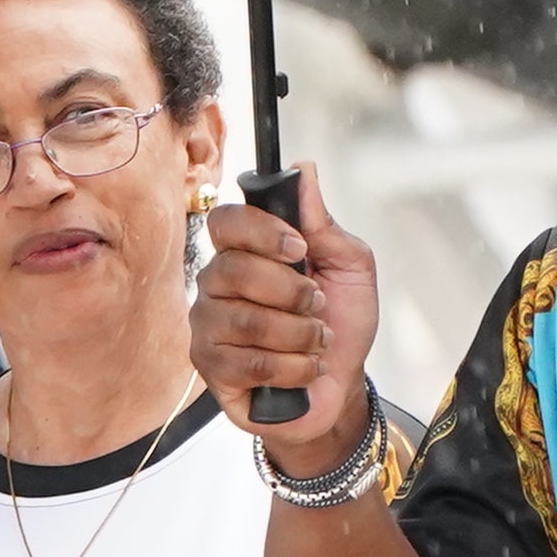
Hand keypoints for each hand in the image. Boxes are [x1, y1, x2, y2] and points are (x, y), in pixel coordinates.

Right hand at [189, 172, 378, 441]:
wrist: (340, 386)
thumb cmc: (340, 322)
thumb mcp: (348, 267)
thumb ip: (323, 223)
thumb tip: (304, 170)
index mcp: (244, 252)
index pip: (225, 222)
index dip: (261, 231)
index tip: (300, 249)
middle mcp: (216, 285)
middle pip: (234, 270)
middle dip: (291, 292)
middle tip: (317, 305)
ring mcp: (208, 327)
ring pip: (246, 320)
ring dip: (299, 334)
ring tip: (316, 341)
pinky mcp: (212, 369)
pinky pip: (250, 363)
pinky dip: (292, 368)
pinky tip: (303, 370)